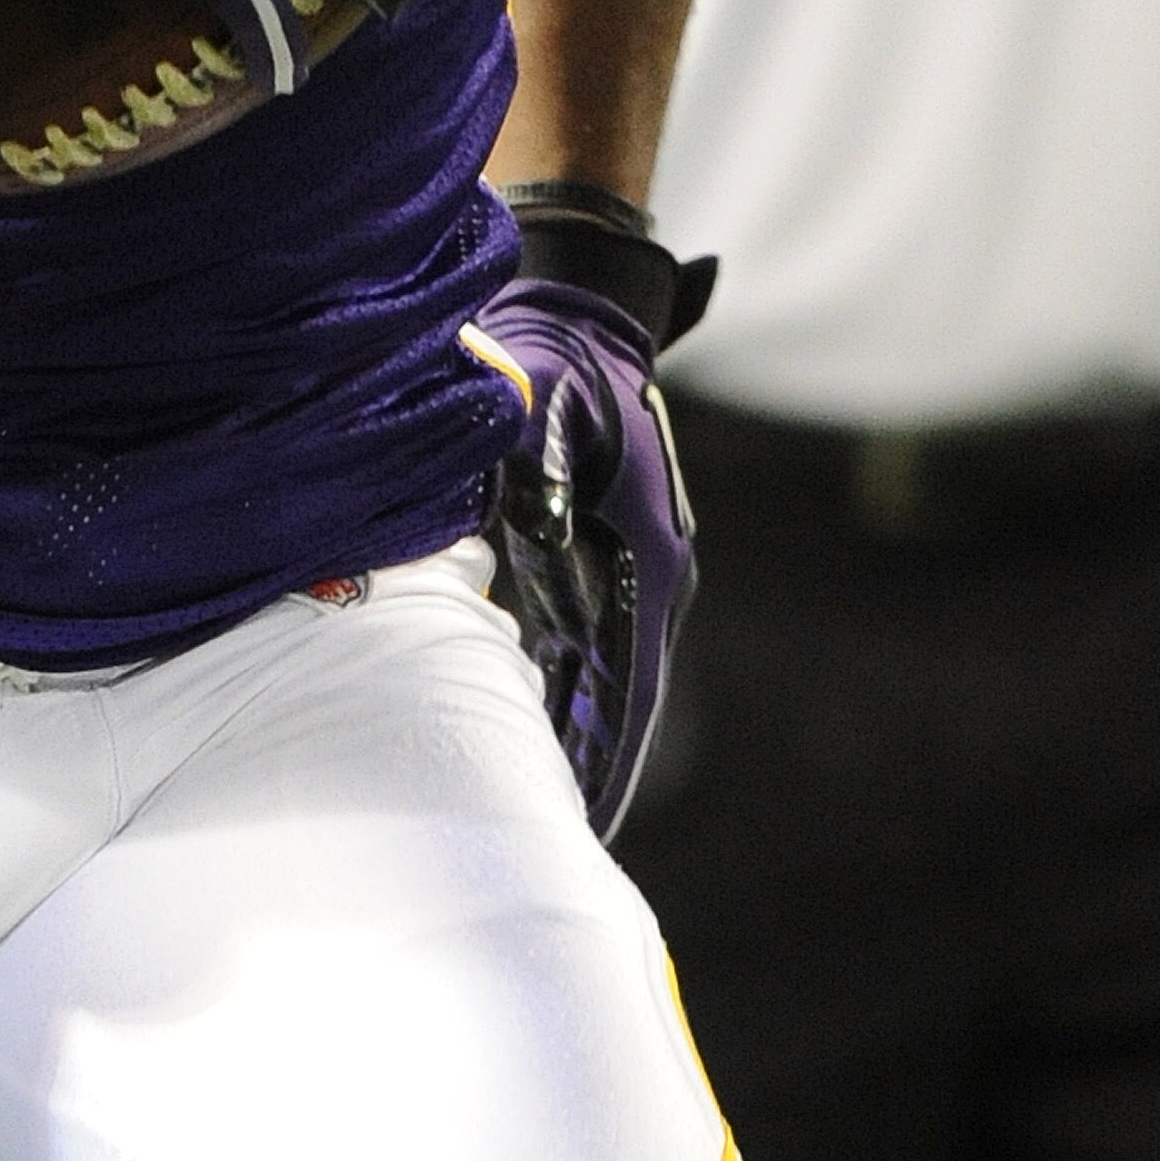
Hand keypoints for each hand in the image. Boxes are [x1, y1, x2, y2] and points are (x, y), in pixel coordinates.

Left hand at [478, 191, 714, 838]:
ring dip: (563, 728)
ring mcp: (620, 561)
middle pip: (612, 693)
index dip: (605, 759)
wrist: (575, 312)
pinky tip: (512, 716)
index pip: (627, 685)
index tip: (586, 832)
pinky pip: (568, 632)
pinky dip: (548, 678)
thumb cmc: (556, 362)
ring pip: (588, 668)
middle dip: (584, 765)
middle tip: (551, 849)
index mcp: (647, 556)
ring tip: (530, 807)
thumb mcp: (543, 419)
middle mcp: (644, 572)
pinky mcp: (589, 545)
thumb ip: (539, 491)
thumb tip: (540, 569)